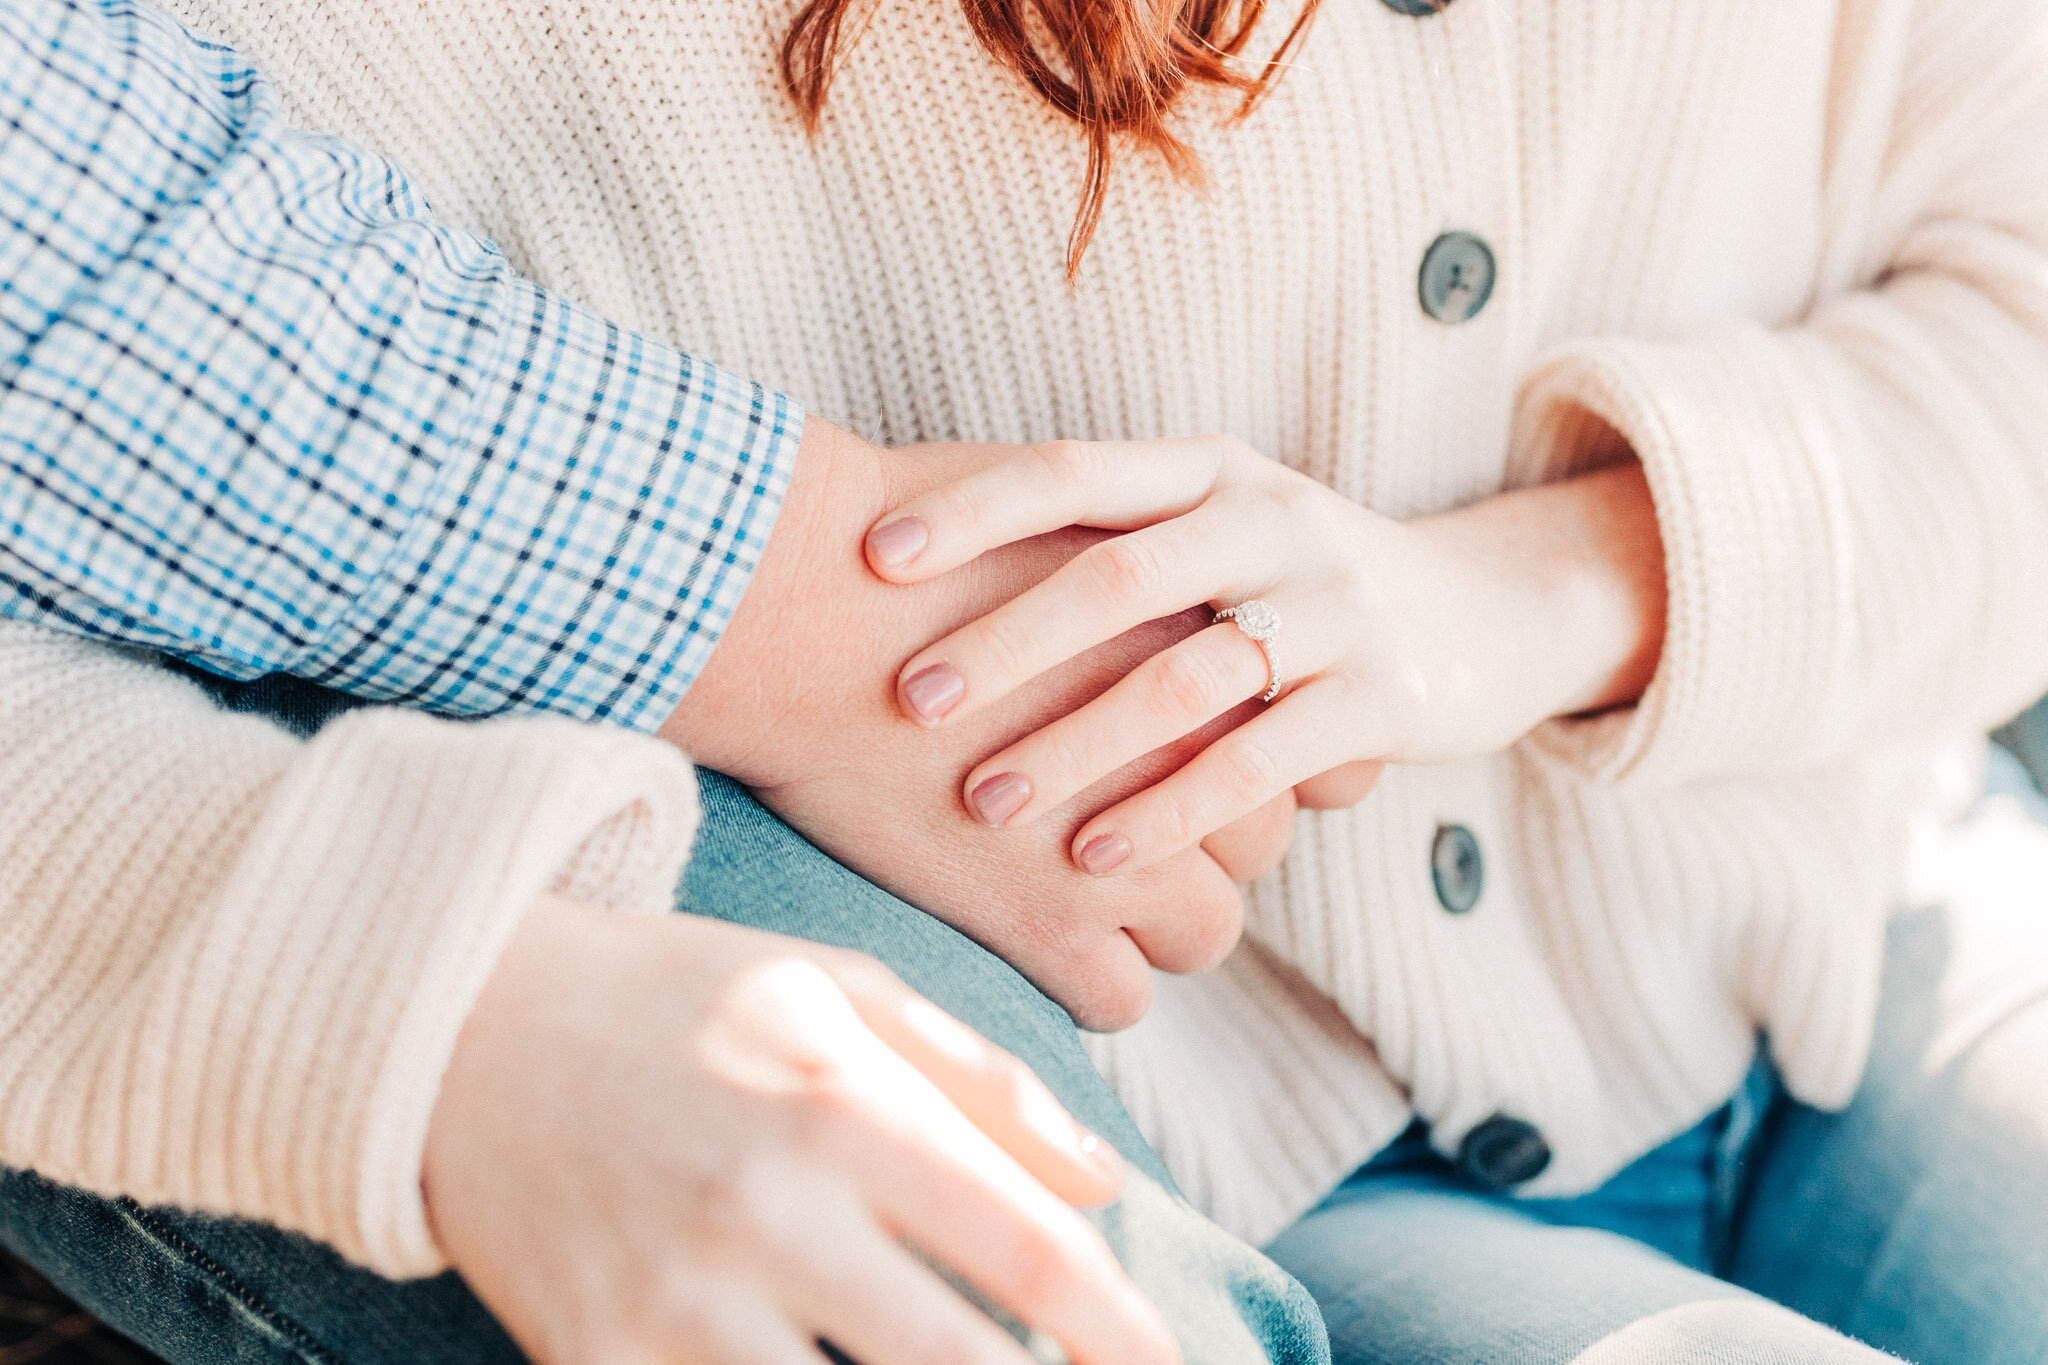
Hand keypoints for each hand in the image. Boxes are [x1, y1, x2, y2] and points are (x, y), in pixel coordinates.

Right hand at [424, 896, 1178, 1364]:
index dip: (1124, 1330)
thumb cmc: (679, 1000)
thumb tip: (1109, 1186)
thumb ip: (984, 1084)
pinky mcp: (590, 1362)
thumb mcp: (841, 994)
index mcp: (842, 1109)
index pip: (1027, 1249)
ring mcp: (671, 1303)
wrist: (459, 1023)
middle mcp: (765, 1214)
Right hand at [663, 423, 1291, 1028]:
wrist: (796, 614)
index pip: (1269, 737)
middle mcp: (1190, 756)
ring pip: (1208, 930)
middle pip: (1258, 836)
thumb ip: (1120, 573)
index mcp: (1197, 655)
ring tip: (1075, 890)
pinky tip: (1028, 937)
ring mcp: (1129, 849)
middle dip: (1199, 840)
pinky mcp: (1051, 925)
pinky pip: (1120, 998)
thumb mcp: (1048, 524)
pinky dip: (1085, 983)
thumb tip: (1136, 587)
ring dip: (1155, 922)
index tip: (1163, 762)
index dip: (1220, 756)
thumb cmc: (901, 559)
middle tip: (1116, 823)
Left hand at [861, 436, 1666, 876]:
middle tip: (909, 698)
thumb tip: (915, 561)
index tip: (872, 556)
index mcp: (1210, 471)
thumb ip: (1107, 537)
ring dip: (1076, 745)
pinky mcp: (1380, 699)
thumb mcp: (1213, 528)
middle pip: (1121, 577)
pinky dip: (1169, 812)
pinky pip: (1258, 761)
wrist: (1484, 613)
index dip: (973, 510)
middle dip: (1007, 642)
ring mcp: (1334, 608)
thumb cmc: (1293, 580)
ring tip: (985, 800)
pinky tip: (1093, 858)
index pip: (1076, 472)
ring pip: (1187, 679)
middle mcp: (1272, 522)